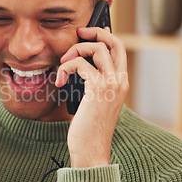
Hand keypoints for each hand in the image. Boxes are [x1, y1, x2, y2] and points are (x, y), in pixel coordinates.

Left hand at [55, 27, 128, 167]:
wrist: (91, 149)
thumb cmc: (89, 128)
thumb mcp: (93, 101)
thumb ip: (92, 82)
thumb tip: (82, 65)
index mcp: (121, 83)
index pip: (119, 49)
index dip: (105, 35)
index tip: (90, 31)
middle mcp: (120, 81)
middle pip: (113, 42)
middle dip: (93, 33)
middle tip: (78, 34)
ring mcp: (111, 84)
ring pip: (97, 49)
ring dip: (75, 50)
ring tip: (63, 64)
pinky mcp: (98, 89)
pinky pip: (80, 64)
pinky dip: (66, 67)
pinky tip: (60, 81)